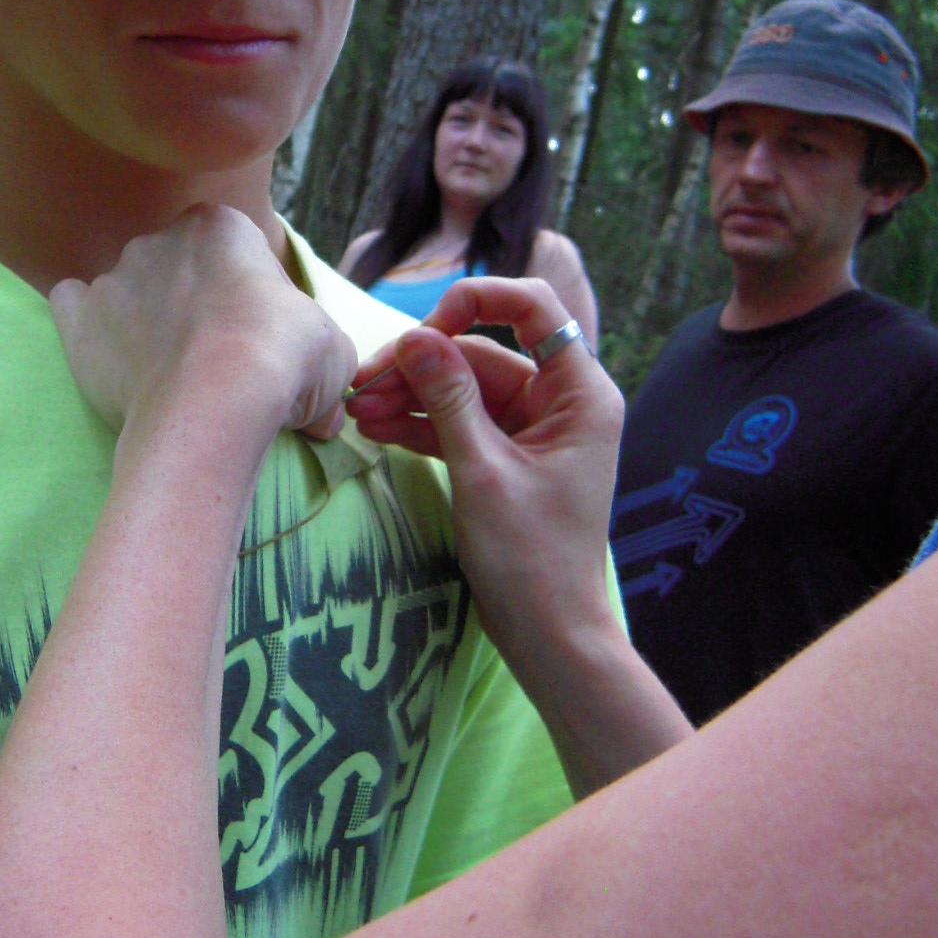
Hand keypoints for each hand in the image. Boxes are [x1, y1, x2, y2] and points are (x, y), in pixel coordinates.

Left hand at [49, 205, 356, 442]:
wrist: (216, 400)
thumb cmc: (283, 358)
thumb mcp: (332, 350)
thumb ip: (322, 362)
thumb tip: (324, 415)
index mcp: (220, 225)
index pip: (231, 253)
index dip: (246, 298)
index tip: (257, 340)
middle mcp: (160, 237)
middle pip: (177, 269)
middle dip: (192, 307)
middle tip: (214, 361)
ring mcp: (113, 276)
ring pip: (129, 292)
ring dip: (145, 323)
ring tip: (167, 375)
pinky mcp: (77, 319)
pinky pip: (73, 308)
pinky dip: (89, 328)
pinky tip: (112, 358)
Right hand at [347, 277, 624, 661]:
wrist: (548, 635)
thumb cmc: (531, 558)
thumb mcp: (481, 471)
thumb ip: (448, 398)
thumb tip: (414, 336)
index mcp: (580, 394)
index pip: (533, 309)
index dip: (476, 302)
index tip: (424, 330)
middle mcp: (561, 403)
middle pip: (482, 354)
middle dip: (421, 365)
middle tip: (362, 382)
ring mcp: (532, 432)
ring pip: (463, 390)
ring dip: (412, 396)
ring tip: (357, 410)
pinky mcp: (507, 459)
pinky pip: (460, 424)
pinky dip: (421, 425)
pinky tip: (376, 428)